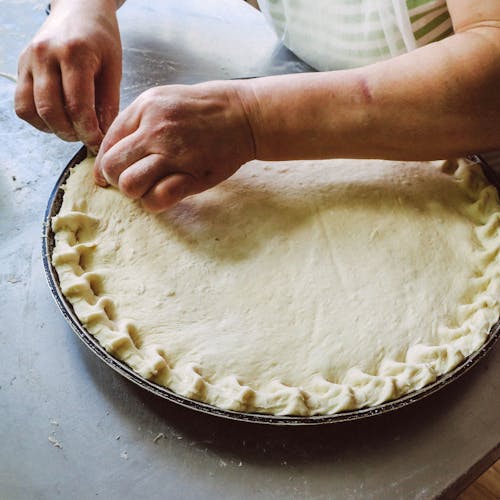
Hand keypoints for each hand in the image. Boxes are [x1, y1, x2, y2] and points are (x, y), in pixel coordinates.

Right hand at [15, 0, 121, 151]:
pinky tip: (57, 118)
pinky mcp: (21, 67)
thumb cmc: (101, 39)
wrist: (78, 9)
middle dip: (71, 133)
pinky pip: (22, 105)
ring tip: (73, 128)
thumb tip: (104, 135)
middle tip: (87, 137)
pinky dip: (38, 119)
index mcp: (74, 54)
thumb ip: (109, 103)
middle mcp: (45, 56)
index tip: (99, 143)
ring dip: (53, 129)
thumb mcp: (114, 68)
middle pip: (51, 111)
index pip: (78, 106)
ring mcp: (29, 61)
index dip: (89, 132)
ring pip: (31, 110)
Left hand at [94, 81, 255, 211]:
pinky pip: (158, 198)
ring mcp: (174, 155)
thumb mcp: (164, 99)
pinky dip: (154, 203)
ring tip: (147, 188)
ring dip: (135, 193)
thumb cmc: (205, 108)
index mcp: (145, 109)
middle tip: (131, 181)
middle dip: (116, 180)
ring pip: (131, 185)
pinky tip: (162, 196)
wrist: (245, 115)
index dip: (104, 165)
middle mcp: (155, 131)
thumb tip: (110, 151)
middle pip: (113, 167)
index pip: (107, 144)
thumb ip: (136, 121)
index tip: (108, 176)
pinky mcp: (192, 176)